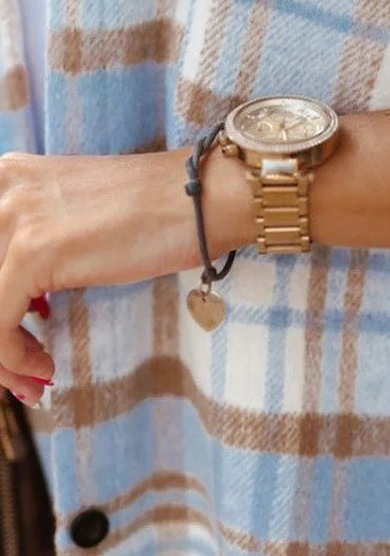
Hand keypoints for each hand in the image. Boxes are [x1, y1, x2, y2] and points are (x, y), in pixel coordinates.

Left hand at [0, 145, 253, 404]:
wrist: (204, 200)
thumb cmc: (157, 211)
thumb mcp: (79, 218)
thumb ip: (39, 243)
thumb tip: (22, 302)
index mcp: (8, 176)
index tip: (19, 333)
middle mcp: (3, 190)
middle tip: (24, 370)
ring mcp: (15, 218)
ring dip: (3, 359)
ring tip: (34, 379)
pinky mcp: (30, 252)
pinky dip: (14, 358)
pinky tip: (45, 368)